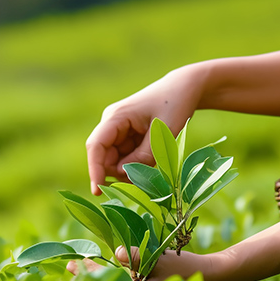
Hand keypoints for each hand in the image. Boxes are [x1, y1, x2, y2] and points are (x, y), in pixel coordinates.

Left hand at [66, 245, 212, 280]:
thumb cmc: (183, 267)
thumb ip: (137, 256)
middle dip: (87, 278)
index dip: (89, 272)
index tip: (74, 264)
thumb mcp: (160, 258)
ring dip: (96, 280)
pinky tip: (103, 274)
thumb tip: (116, 252)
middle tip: (68, 268)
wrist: (207, 276)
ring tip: (79, 271)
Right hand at [86, 67, 202, 194]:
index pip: (96, 146)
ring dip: (130, 170)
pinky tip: (153, 161)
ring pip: (116, 161)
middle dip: (119, 173)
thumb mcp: (163, 133)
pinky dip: (137, 165)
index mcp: (115, 117)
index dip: (95, 170)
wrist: (184, 89)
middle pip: (105, 158)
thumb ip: (144, 156)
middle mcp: (112, 124)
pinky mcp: (128, 137)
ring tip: (154, 164)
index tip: (97, 191)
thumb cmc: (175, 105)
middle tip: (145, 179)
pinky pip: (126, 159)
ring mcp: (119, 131)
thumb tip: (123, 175)